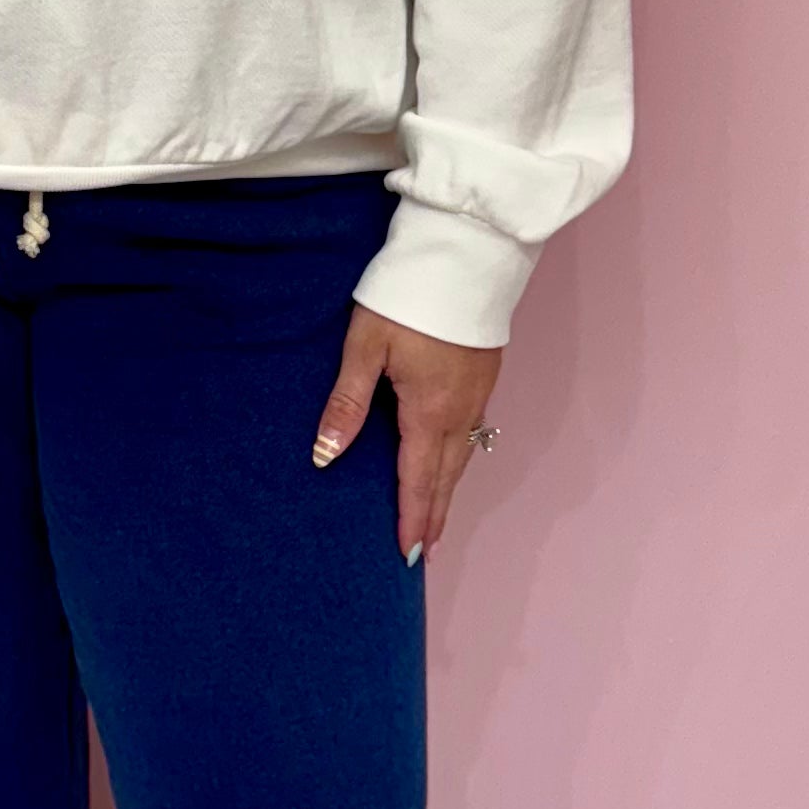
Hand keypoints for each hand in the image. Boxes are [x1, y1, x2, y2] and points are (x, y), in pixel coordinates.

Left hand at [311, 305, 499, 563]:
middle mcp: (458, 411)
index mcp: (428, 411)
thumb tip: (325, 456)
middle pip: (445, 477)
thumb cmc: (409, 295)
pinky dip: (457, 460)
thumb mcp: (367, 345)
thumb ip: (347, 402)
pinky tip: (450, 462)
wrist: (466, 252)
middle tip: (424, 553)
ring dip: (447, 492)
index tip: (408, 555)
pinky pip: (471, 434)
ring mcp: (476, 393)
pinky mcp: (483, 375)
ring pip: (462, 457)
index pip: (417, 480)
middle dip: (434, 516)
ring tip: (436, 520)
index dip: (412, 519)